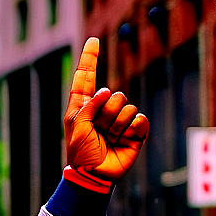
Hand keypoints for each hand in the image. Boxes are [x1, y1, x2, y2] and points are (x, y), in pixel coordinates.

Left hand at [64, 37, 148, 181]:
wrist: (93, 175)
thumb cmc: (80, 153)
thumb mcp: (76, 127)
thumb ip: (88, 106)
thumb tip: (105, 91)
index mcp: (83, 106)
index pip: (86, 77)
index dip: (90, 58)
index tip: (93, 40)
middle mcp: (102, 109)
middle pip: (112, 95)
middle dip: (105, 114)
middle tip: (98, 132)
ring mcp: (119, 119)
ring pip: (126, 106)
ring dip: (116, 125)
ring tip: (108, 139)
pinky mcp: (135, 130)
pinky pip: (138, 118)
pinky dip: (131, 129)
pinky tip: (123, 140)